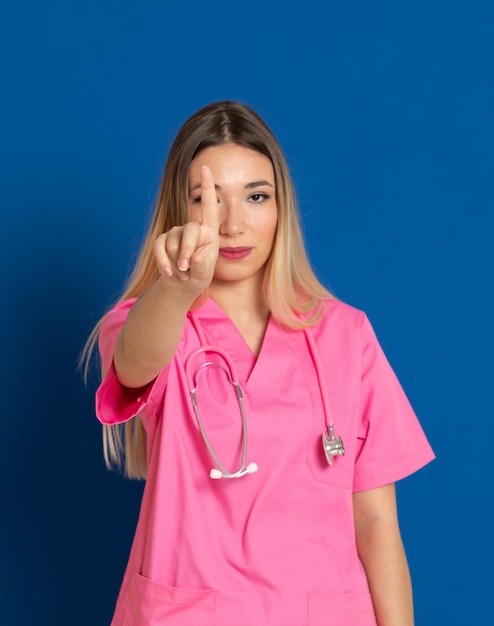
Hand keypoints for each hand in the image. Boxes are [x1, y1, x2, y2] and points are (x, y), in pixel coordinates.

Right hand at [153, 165, 218, 294]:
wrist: (182, 285)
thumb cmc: (199, 276)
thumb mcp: (204, 274)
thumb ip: (202, 267)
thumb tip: (196, 258)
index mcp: (209, 231)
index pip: (209, 206)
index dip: (207, 186)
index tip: (206, 167)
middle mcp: (192, 228)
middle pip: (189, 230)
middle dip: (187, 251)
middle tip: (186, 269)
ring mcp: (175, 233)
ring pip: (172, 242)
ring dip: (176, 261)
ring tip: (183, 273)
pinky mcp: (162, 241)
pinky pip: (159, 248)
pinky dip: (164, 262)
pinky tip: (170, 273)